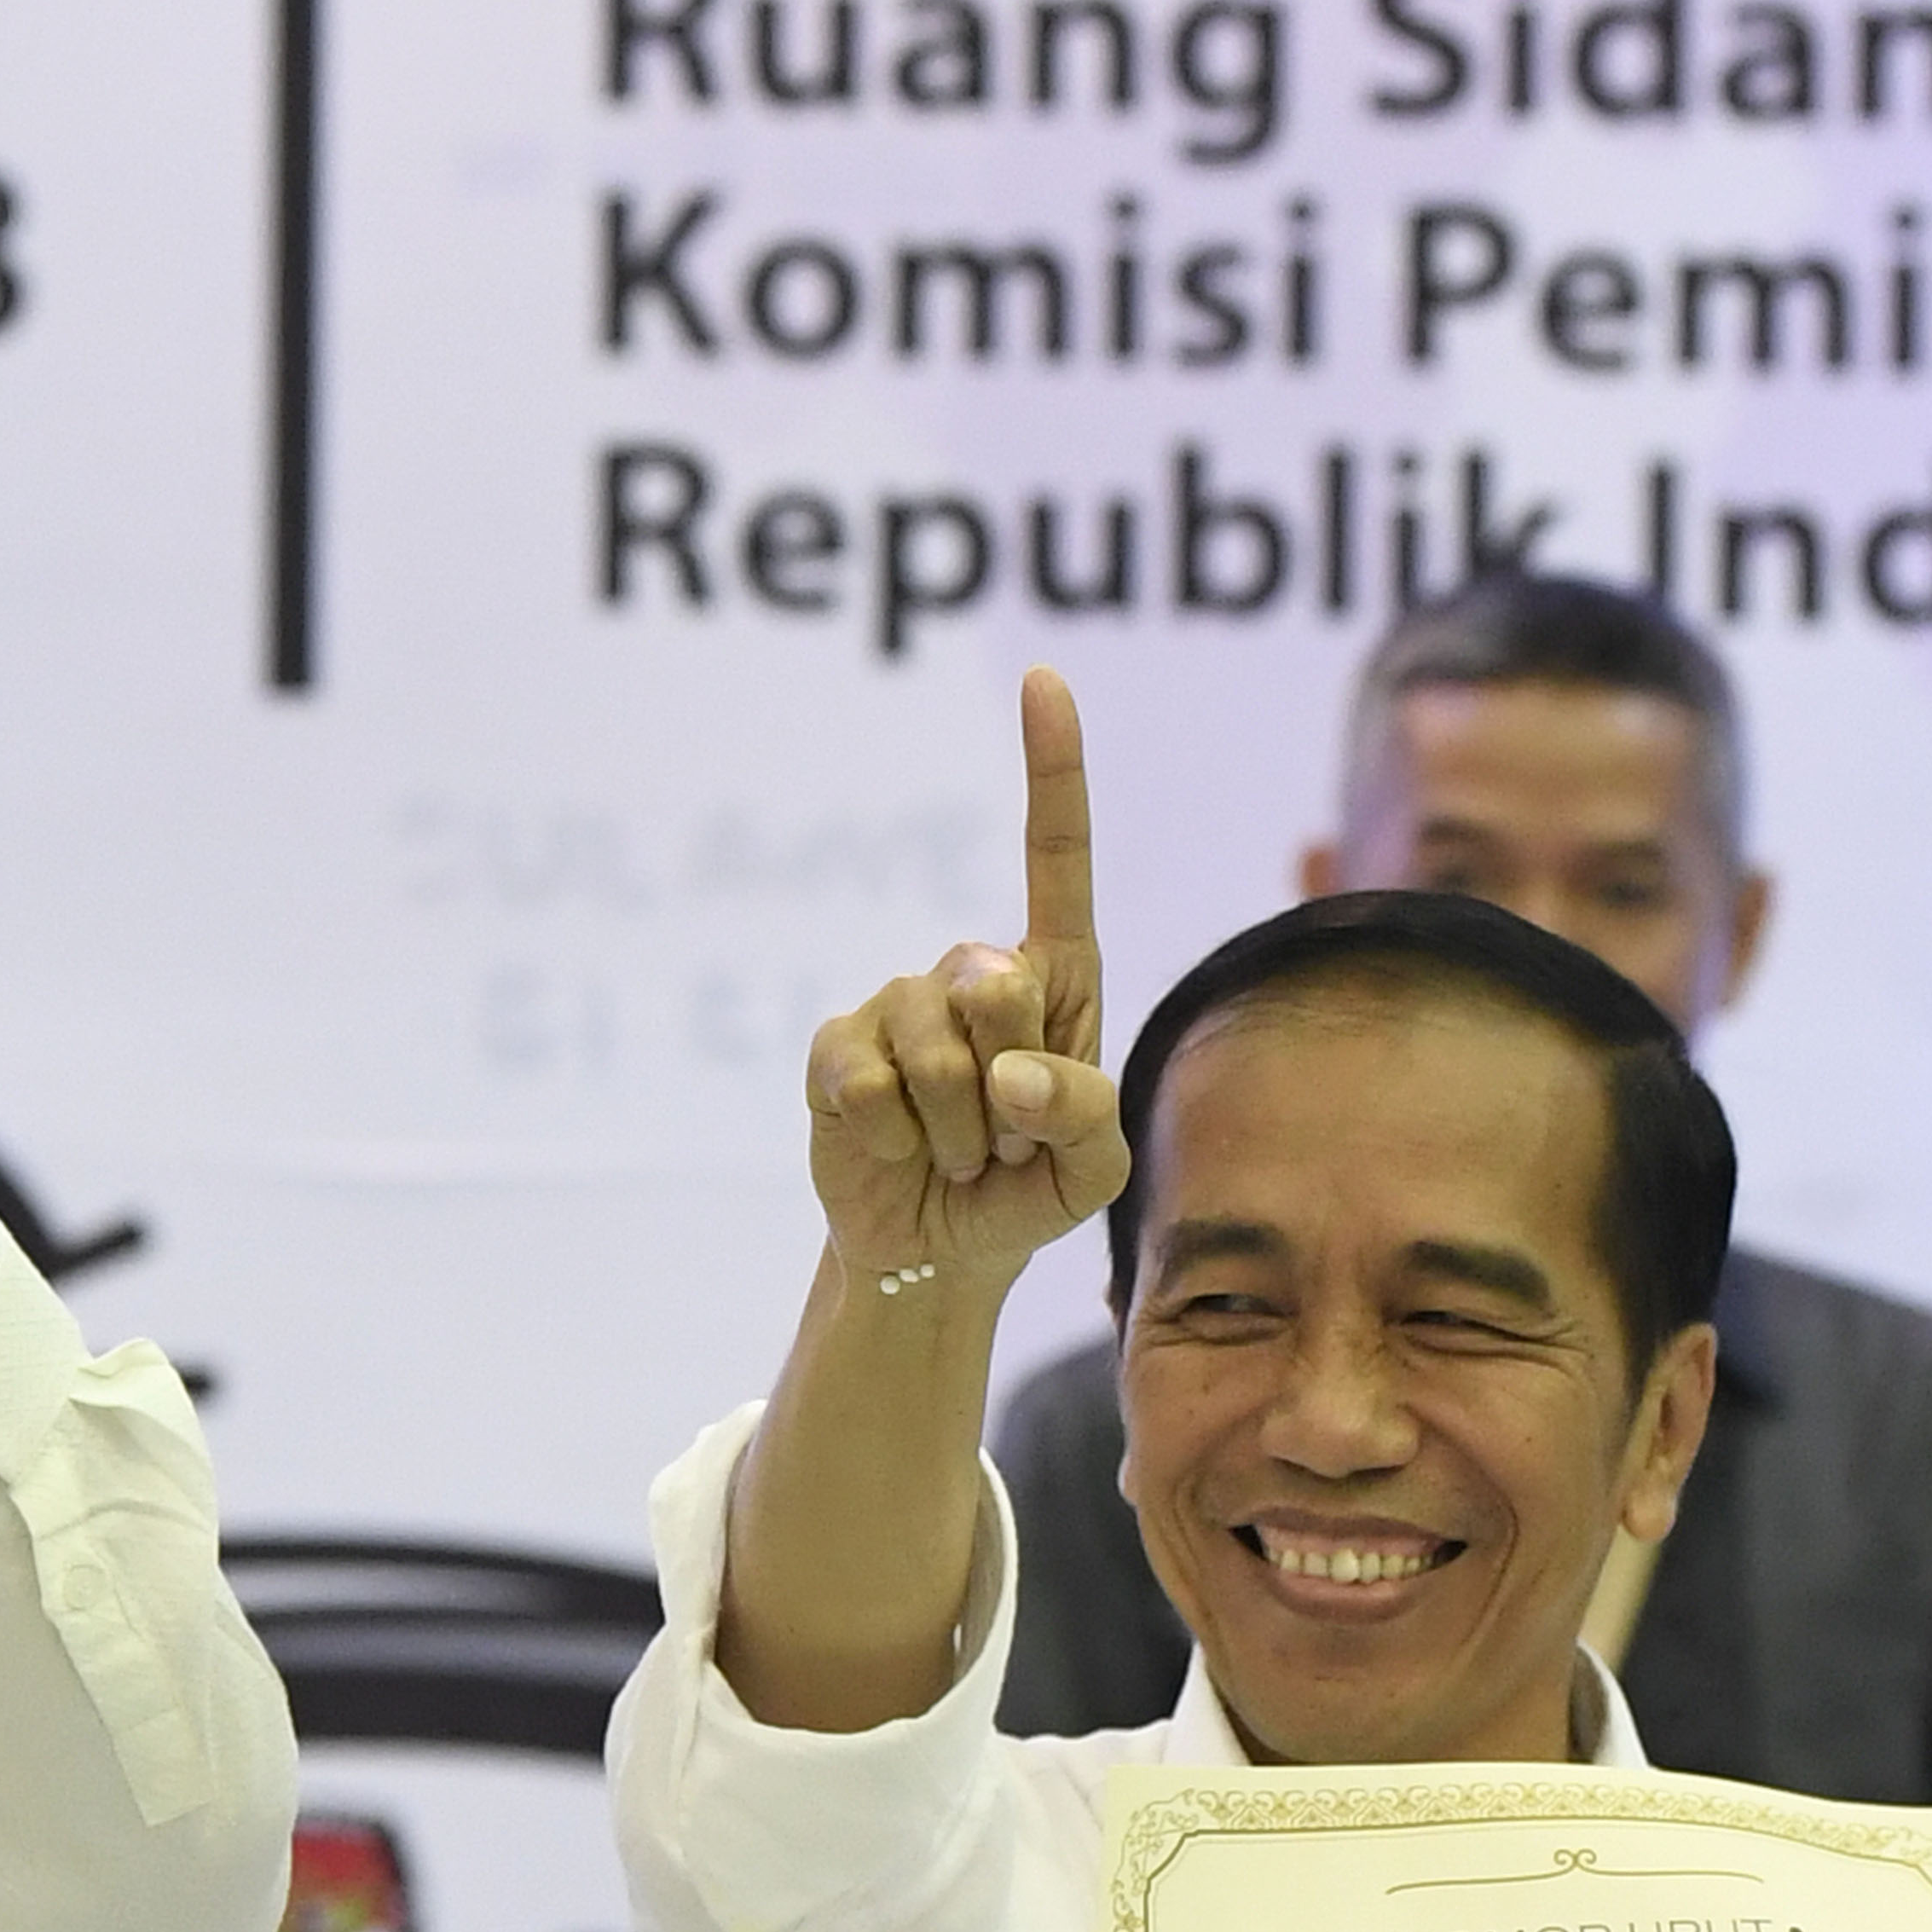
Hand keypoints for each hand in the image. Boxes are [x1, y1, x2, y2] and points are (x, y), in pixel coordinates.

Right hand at [802, 667, 1126, 1290]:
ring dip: (957, 1132)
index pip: (1055, 859)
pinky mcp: (838, 1050)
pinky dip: (895, 1138)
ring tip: (956, 1153)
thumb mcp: (1093, 1168)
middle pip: (998, 983)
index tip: (1044, 680)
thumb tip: (1003, 1073)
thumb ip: (1084, 1116)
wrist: (939, 1251)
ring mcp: (897, 1005)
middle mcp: (973, 973)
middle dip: (1012, 1085)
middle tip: (1003, 1136)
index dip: (1050, 770)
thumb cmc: (1029, 1188)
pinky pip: (869, 1084)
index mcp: (1055, 977)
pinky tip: (897, 1148)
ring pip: (936, 1052)